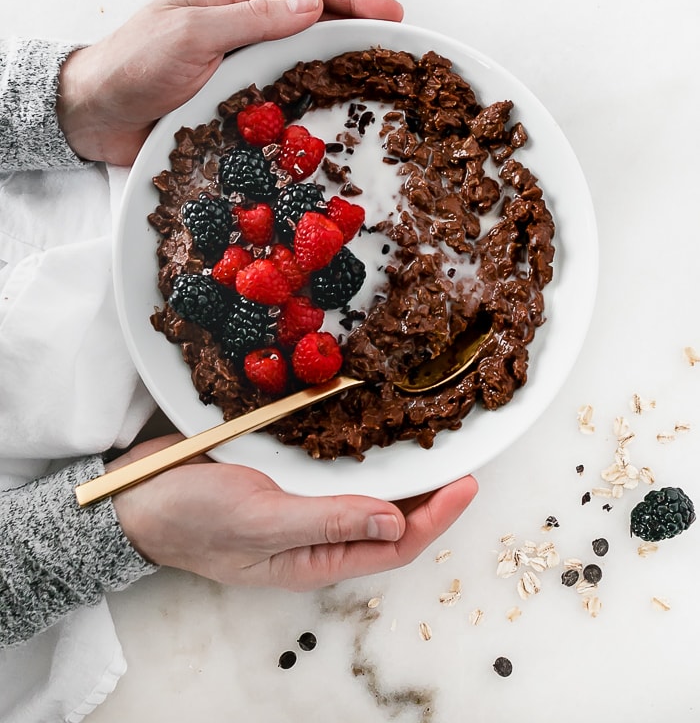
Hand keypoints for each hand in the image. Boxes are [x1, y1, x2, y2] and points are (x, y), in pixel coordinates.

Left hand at [57, 0, 403, 165]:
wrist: (95, 114)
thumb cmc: (134, 63)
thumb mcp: (193, 32)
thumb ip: (252, 18)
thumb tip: (313, 5)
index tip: (392, 15)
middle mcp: (247, 31)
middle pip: (316, 24)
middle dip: (359, 33)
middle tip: (398, 56)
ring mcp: (244, 69)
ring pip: (305, 66)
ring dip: (341, 74)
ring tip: (378, 90)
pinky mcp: (238, 106)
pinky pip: (284, 105)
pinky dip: (312, 110)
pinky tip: (332, 124)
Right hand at [108, 435, 477, 589]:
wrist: (137, 495)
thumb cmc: (193, 518)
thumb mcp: (262, 522)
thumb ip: (328, 520)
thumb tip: (396, 519)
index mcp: (316, 556)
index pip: (395, 544)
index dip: (436, 516)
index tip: (468, 482)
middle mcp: (317, 531)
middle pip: (389, 516)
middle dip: (429, 490)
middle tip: (460, 451)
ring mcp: (301, 500)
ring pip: (366, 486)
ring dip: (399, 466)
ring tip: (429, 435)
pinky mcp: (286, 471)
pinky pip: (335, 462)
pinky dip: (360, 445)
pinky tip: (371, 420)